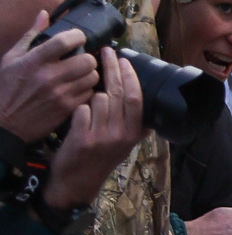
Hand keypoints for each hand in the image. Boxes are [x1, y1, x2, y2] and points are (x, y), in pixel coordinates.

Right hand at [0, 9, 100, 142]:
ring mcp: (60, 94)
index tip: (78, 38)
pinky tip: (78, 89)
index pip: (66, 41)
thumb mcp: (12, 58)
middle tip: (81, 60)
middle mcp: (48, 76)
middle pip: (87, 60)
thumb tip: (44, 14)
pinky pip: (90, 94)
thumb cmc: (7, 88)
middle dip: (87, 58)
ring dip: (90, 74)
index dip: (78, 36)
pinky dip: (88, 90)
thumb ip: (31, 35)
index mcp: (33, 61)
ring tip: (81, 75)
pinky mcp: (67, 108)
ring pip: (93, 77)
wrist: (5, 122)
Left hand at [43, 49, 142, 208]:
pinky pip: (81, 110)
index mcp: (133, 133)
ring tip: (88, 95)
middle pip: (119, 92)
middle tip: (105, 51)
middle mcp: (121, 134)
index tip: (123, 59)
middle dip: (112, 68)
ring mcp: (102, 137)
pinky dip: (78, 108)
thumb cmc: (99, 160)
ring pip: (98, 99)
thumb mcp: (124, 146)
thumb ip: (135, 128)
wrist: (77, 183)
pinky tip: (77, 113)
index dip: (130, 75)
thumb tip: (150, 115)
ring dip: (91, 93)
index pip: (136, 97)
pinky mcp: (82, 139)